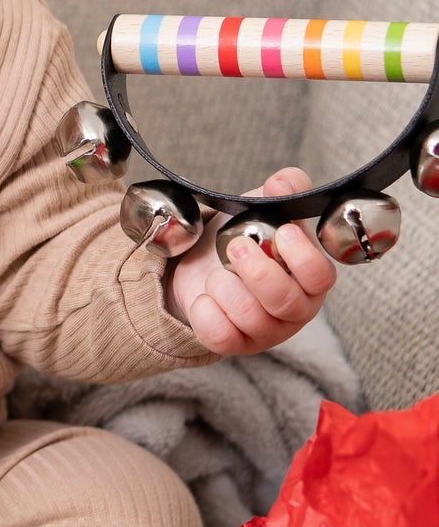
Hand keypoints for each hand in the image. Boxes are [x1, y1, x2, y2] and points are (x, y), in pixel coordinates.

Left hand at [167, 167, 337, 355]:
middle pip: (285, 301)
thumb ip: (282, 190)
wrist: (205, 264)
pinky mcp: (235, 343)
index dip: (302, 256)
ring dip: (224, 287)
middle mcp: (295, 308)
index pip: (321, 277)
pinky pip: (220, 336)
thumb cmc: (246, 238)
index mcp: (311, 277)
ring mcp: (266, 330)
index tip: (280, 232)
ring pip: (250, 317)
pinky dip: (205, 312)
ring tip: (218, 273)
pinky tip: (206, 297)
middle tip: (235, 247)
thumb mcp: (263, 208)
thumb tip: (283, 182)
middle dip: (256, 271)